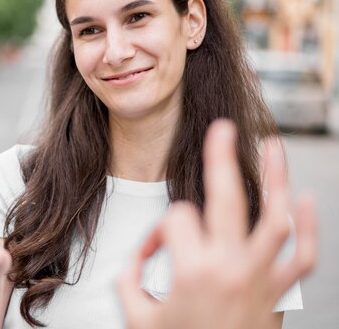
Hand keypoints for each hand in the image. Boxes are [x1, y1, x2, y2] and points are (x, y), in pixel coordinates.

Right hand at [117, 120, 316, 328]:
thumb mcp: (135, 317)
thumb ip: (128, 277)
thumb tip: (142, 252)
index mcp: (191, 271)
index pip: (174, 221)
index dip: (158, 233)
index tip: (154, 254)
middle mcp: (229, 267)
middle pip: (227, 198)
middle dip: (221, 157)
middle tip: (223, 127)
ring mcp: (260, 279)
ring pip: (275, 218)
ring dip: (275, 178)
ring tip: (271, 145)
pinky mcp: (279, 294)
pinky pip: (303, 257)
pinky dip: (309, 227)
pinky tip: (305, 199)